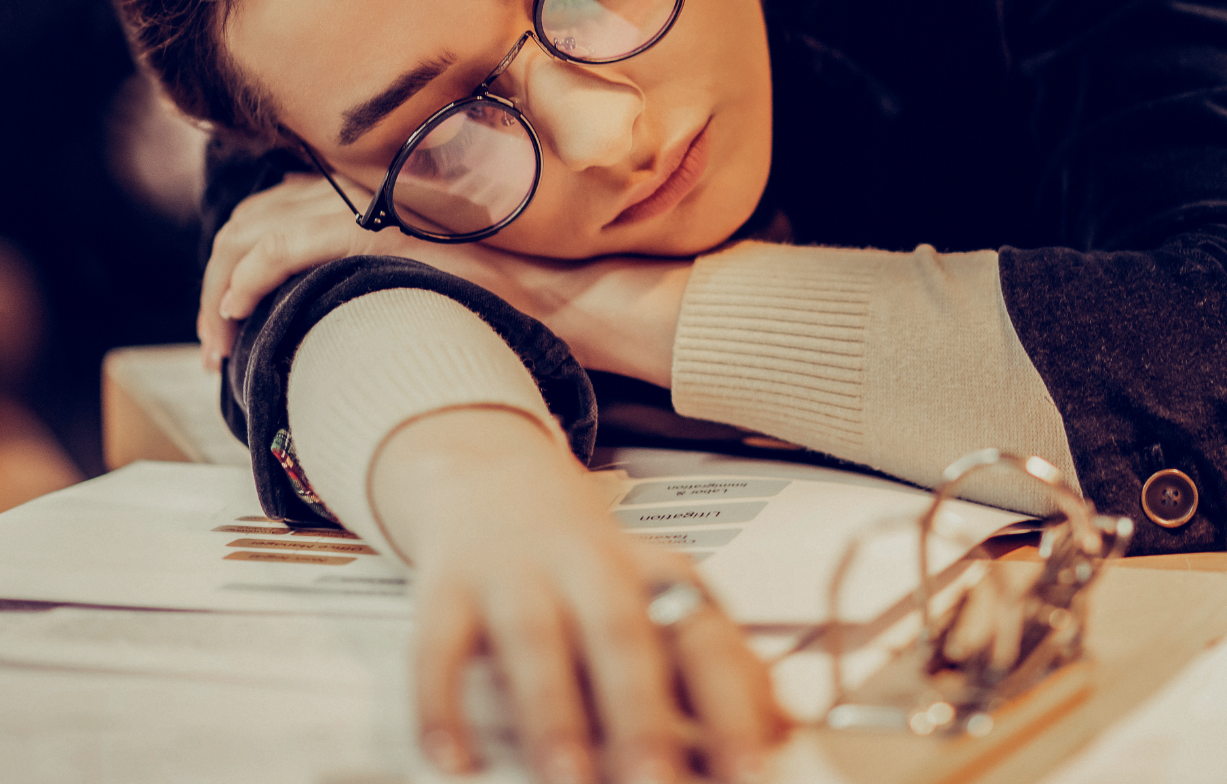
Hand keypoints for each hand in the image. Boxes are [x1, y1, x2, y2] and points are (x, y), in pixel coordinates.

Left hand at [200, 174, 687, 386]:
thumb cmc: (553, 305)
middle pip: (260, 213)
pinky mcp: (394, 234)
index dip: (245, 254)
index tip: (235, 315)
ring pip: (263, 228)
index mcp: (396, 196)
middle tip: (217, 340)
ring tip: (219, 343)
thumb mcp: (467, 288)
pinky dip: (253, 277)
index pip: (286, 204)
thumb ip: (414, 284)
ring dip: (224, 285)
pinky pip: (295, 245)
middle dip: (220, 276)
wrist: (601, 300)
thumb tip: (369, 325)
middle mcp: (383, 191)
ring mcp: (388, 207)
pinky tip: (238, 312)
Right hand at [380, 407, 784, 781]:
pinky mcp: (448, 586)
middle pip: (622, 636)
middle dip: (640, 714)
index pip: (706, 635)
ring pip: (535, 641)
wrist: (493, 475)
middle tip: (656, 782)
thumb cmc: (590, 561)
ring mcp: (516, 574)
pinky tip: (452, 758)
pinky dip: (441, 703)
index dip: (735, 702)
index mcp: (658, 573)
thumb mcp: (660, 595)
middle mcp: (591, 568)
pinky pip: (438, 646)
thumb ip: (717, 664)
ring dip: (552, 713)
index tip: (755, 764)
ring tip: (565, 776)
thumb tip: (788, 732)